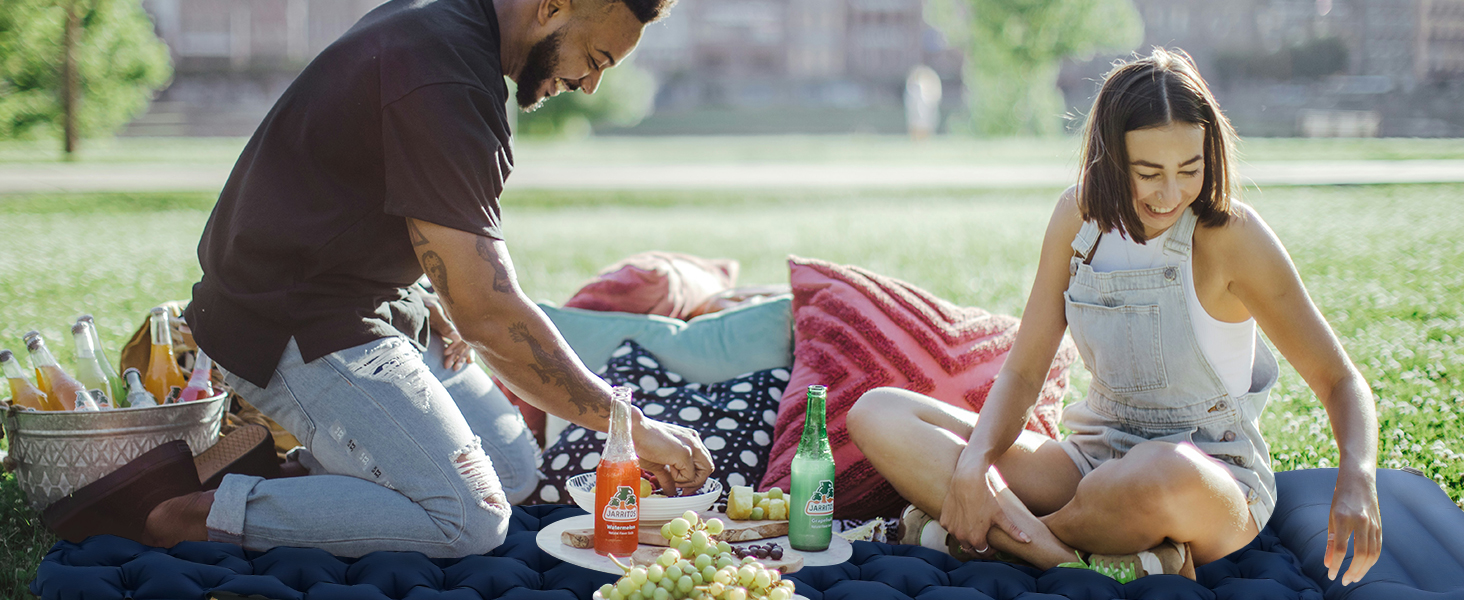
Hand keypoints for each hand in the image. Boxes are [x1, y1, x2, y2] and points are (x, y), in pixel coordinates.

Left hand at [424, 294, 472, 370]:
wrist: (418, 299)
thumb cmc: (424, 303)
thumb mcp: (433, 312)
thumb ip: (444, 325)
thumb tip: (458, 337)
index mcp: (460, 313)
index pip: (464, 331)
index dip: (456, 344)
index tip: (446, 352)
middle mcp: (462, 320)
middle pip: (465, 339)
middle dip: (458, 354)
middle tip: (452, 367)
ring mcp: (458, 325)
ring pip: (463, 343)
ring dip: (460, 356)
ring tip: (456, 368)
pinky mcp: (453, 330)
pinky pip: (461, 343)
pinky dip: (462, 352)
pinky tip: (467, 362)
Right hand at [631, 410, 714, 496]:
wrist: (632, 432)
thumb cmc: (641, 444)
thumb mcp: (659, 463)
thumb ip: (668, 476)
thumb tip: (671, 492)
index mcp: (689, 438)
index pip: (702, 461)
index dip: (696, 476)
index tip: (683, 486)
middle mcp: (694, 440)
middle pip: (708, 467)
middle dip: (697, 482)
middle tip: (683, 490)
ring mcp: (691, 446)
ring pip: (704, 472)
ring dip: (689, 481)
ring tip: (673, 478)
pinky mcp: (685, 453)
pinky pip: (689, 476)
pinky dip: (678, 479)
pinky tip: (667, 469)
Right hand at [939, 464, 1029, 557]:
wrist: (967, 479)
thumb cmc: (986, 497)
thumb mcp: (1000, 515)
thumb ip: (1013, 531)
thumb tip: (1028, 541)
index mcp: (976, 539)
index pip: (983, 552)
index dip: (990, 549)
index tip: (994, 543)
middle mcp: (961, 536)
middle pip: (970, 548)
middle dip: (978, 545)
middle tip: (984, 537)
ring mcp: (951, 528)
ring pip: (959, 539)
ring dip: (966, 536)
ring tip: (975, 527)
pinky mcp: (944, 519)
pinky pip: (951, 528)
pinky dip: (956, 527)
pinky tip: (964, 518)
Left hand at [1326, 469, 1380, 585]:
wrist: (1359, 480)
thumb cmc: (1341, 499)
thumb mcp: (1331, 517)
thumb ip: (1330, 541)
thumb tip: (1328, 563)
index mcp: (1344, 519)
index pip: (1340, 549)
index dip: (1336, 565)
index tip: (1331, 575)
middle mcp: (1361, 522)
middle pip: (1360, 555)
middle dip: (1353, 571)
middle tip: (1345, 581)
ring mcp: (1373, 524)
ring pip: (1372, 554)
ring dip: (1363, 569)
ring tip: (1354, 577)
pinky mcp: (1380, 526)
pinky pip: (1377, 547)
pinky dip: (1371, 560)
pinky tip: (1363, 566)